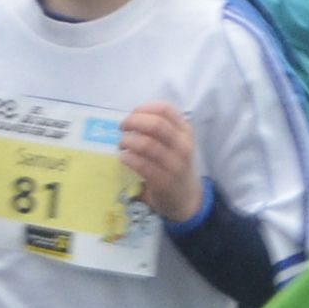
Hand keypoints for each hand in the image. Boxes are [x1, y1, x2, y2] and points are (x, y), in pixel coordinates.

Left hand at [116, 102, 201, 224]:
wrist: (186, 198)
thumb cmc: (175, 164)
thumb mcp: (176, 143)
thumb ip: (160, 129)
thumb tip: (132, 117)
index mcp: (185, 131)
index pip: (166, 110)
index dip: (145, 108)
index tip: (133, 114)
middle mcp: (183, 146)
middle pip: (156, 125)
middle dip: (134, 122)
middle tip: (122, 126)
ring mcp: (174, 165)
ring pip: (147, 144)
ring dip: (128, 141)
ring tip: (122, 144)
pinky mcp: (163, 182)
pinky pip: (141, 165)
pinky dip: (128, 158)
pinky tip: (124, 157)